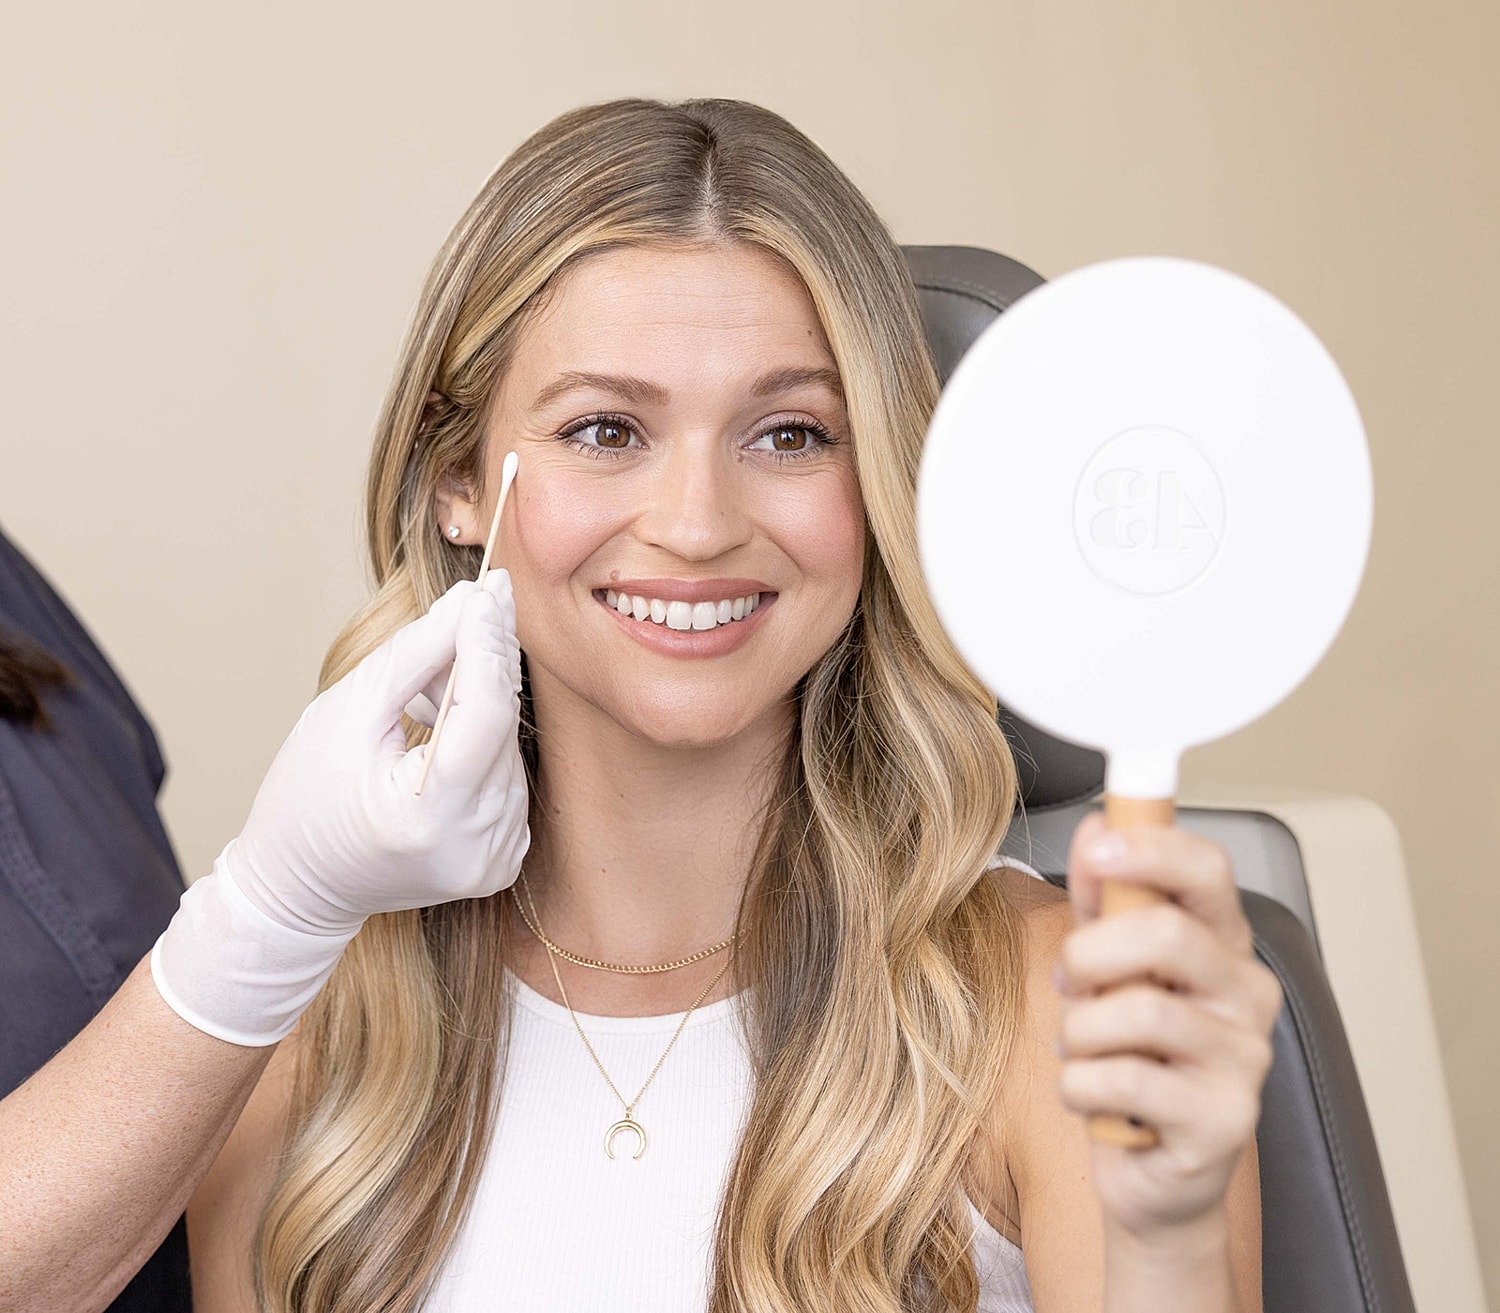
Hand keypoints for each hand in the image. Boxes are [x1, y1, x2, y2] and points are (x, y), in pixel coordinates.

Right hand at [152, 573, 529, 1044]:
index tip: (490, 588)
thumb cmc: (306, 797)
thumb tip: (472, 602)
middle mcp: (476, 846)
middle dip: (483, 663)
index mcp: (429, 818)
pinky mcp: (503, 859)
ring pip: (509, 746)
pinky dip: (482, 744)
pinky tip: (437, 738)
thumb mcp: (346, 713)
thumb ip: (415, 656)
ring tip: (420, 702)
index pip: (484, 713)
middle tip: (470, 608)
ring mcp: (495, 859)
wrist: (300, 887)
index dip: (487, 644)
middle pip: (500, 726)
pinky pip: (507, 775)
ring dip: (478, 704)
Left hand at [1053, 812, 1282, 1238]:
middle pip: (1168, 934)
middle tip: (1069, 980)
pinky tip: (1089, 1094)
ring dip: (1080, 1030)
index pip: (1209, 871)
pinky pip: (1125, 1079)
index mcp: (1223, 945)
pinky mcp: (1225, 1120)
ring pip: (1138, 1010)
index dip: (1153, 848)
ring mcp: (1244, 1059)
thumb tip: (1096, 827)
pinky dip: (1080, 1085)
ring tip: (1078, 1050)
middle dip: (1090, 953)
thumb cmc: (1130, 1058)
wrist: (1149, 1173)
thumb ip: (1100, 901)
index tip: (1098, 847)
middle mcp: (1248, 995)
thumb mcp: (1107, 968)